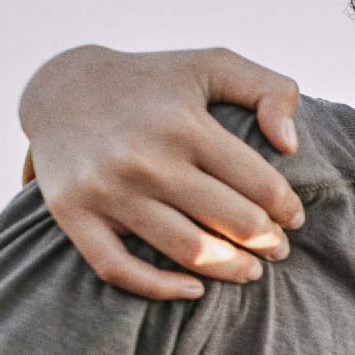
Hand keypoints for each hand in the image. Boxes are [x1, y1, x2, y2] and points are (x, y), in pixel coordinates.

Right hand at [18, 45, 304, 299]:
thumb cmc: (153, 83)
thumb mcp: (213, 65)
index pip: (260, 185)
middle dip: (268, 242)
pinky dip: (161, 289)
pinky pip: (120, 270)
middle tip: (278, 248)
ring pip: (189, 251)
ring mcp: (106, 189)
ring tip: (250, 269)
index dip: (287, 209)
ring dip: (231, 269)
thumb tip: (291, 146)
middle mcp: (144, 158)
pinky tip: (195, 289)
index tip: (293, 217)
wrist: (61, 87)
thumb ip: (270, 91)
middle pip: (232, 222)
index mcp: (184, 123)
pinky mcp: (73, 214)